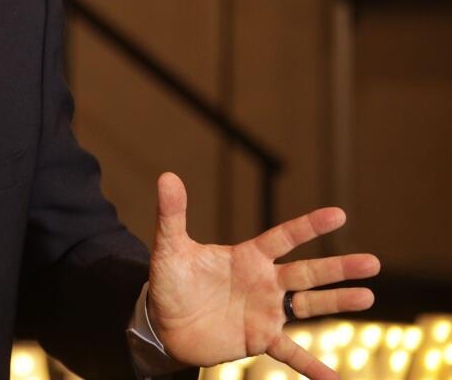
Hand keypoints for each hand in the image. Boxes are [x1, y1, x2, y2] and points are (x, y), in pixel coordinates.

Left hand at [148, 172, 379, 379]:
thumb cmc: (171, 282)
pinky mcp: (260, 339)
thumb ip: (172, 214)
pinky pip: (292, 354)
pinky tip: (336, 379)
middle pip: (307, 273)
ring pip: (309, 306)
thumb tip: (167, 177)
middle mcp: (264, 282)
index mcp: (248, 257)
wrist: (163, 323)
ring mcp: (266, 311)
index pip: (284, 237)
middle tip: (373, 262)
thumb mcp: (170, 248)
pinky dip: (313, 366)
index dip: (309, 226)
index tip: (339, 214)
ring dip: (337, 303)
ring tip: (368, 297)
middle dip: (339, 268)